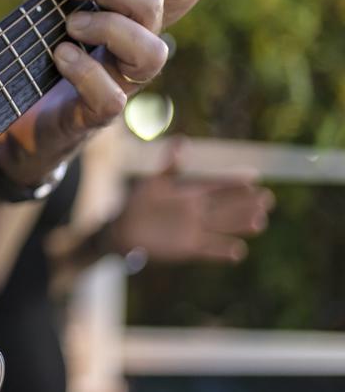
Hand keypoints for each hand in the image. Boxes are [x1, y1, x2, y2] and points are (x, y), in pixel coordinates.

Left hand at [0, 0, 204, 185]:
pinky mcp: (98, 114)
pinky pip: (111, 97)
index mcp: (143, 21)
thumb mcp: (74, 5)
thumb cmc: (57, 52)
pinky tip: (60, 54)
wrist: (28, 116)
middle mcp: (141, 51)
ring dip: (106, 27)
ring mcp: (125, 84)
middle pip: (156, 7)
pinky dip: (84, 70)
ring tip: (68, 24)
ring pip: (151, 53)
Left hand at [112, 142, 274, 262]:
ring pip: (223, 226)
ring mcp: (195, 229)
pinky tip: (238, 251)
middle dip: (247, 203)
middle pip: (227, 206)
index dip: (233, 181)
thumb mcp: (154, 182)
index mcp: (190, 192)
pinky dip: (222, 251)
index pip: (217, 185)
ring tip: (260, 222)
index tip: (253, 177)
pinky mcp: (189, 248)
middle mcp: (198, 211)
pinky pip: (209, 250)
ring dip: (241, 224)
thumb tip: (181, 141)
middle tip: (268, 199)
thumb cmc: (138, 202)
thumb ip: (170, 165)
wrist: (124, 229)